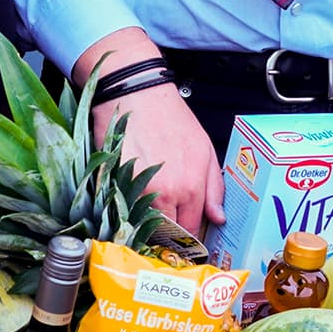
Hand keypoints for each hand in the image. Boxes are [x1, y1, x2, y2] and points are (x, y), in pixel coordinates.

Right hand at [107, 82, 224, 236]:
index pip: (191, 230)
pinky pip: (122, 208)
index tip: (187, 236)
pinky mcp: (114, 184)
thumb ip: (214, 188)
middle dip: (169, 234)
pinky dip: (127, 208)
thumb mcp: (206, 149)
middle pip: (166, 234)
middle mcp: (164, 194)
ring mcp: (136, 190)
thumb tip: (218, 218)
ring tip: (151, 207)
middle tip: (168, 225)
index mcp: (190, 187)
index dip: (189, 236)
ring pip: (143, 224)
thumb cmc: (171, 118)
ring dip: (147, 223)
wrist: (137, 95)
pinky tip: (133, 195)